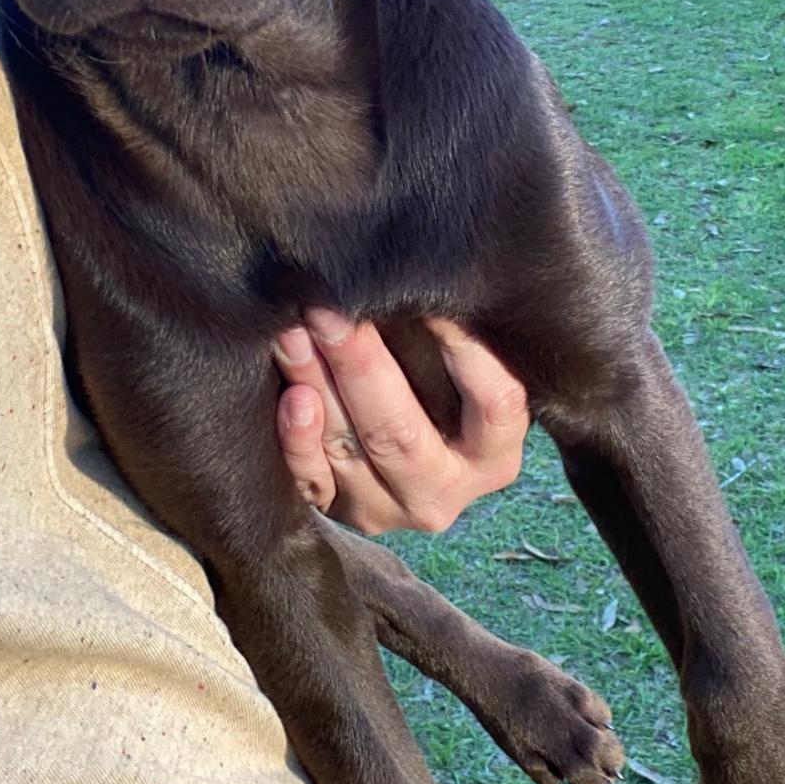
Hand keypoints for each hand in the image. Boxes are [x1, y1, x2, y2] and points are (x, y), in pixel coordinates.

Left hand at [274, 309, 530, 533]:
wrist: (411, 454)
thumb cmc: (445, 385)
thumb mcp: (471, 373)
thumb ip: (457, 336)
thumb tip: (419, 270)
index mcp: (495, 455)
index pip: (494, 402)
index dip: (465, 350)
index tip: (429, 295)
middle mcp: (446, 490)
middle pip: (402, 433)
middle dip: (361, 366)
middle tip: (330, 311)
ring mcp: (389, 508)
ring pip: (349, 450)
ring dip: (316, 385)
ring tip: (294, 332)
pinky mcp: (340, 514)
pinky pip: (312, 482)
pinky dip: (297, 440)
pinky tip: (289, 397)